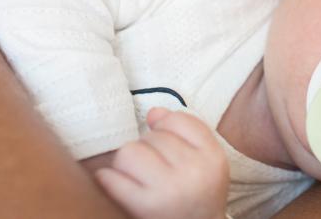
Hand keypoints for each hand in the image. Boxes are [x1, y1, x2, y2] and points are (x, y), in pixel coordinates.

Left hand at [95, 108, 228, 218]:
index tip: (166, 146)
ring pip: (129, 151)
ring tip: (138, 177)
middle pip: (151, 136)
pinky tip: (118, 186)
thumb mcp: (205, 161)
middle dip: (147, 148)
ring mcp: (168, 190)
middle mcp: (193, 171)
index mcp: (212, 157)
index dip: (165, 128)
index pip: (177, 120)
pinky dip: (108, 179)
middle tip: (154, 169)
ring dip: (127, 162)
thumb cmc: (197, 195)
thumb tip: (154, 113)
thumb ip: (185, 131)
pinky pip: (112, 178)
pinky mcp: (144, 207)